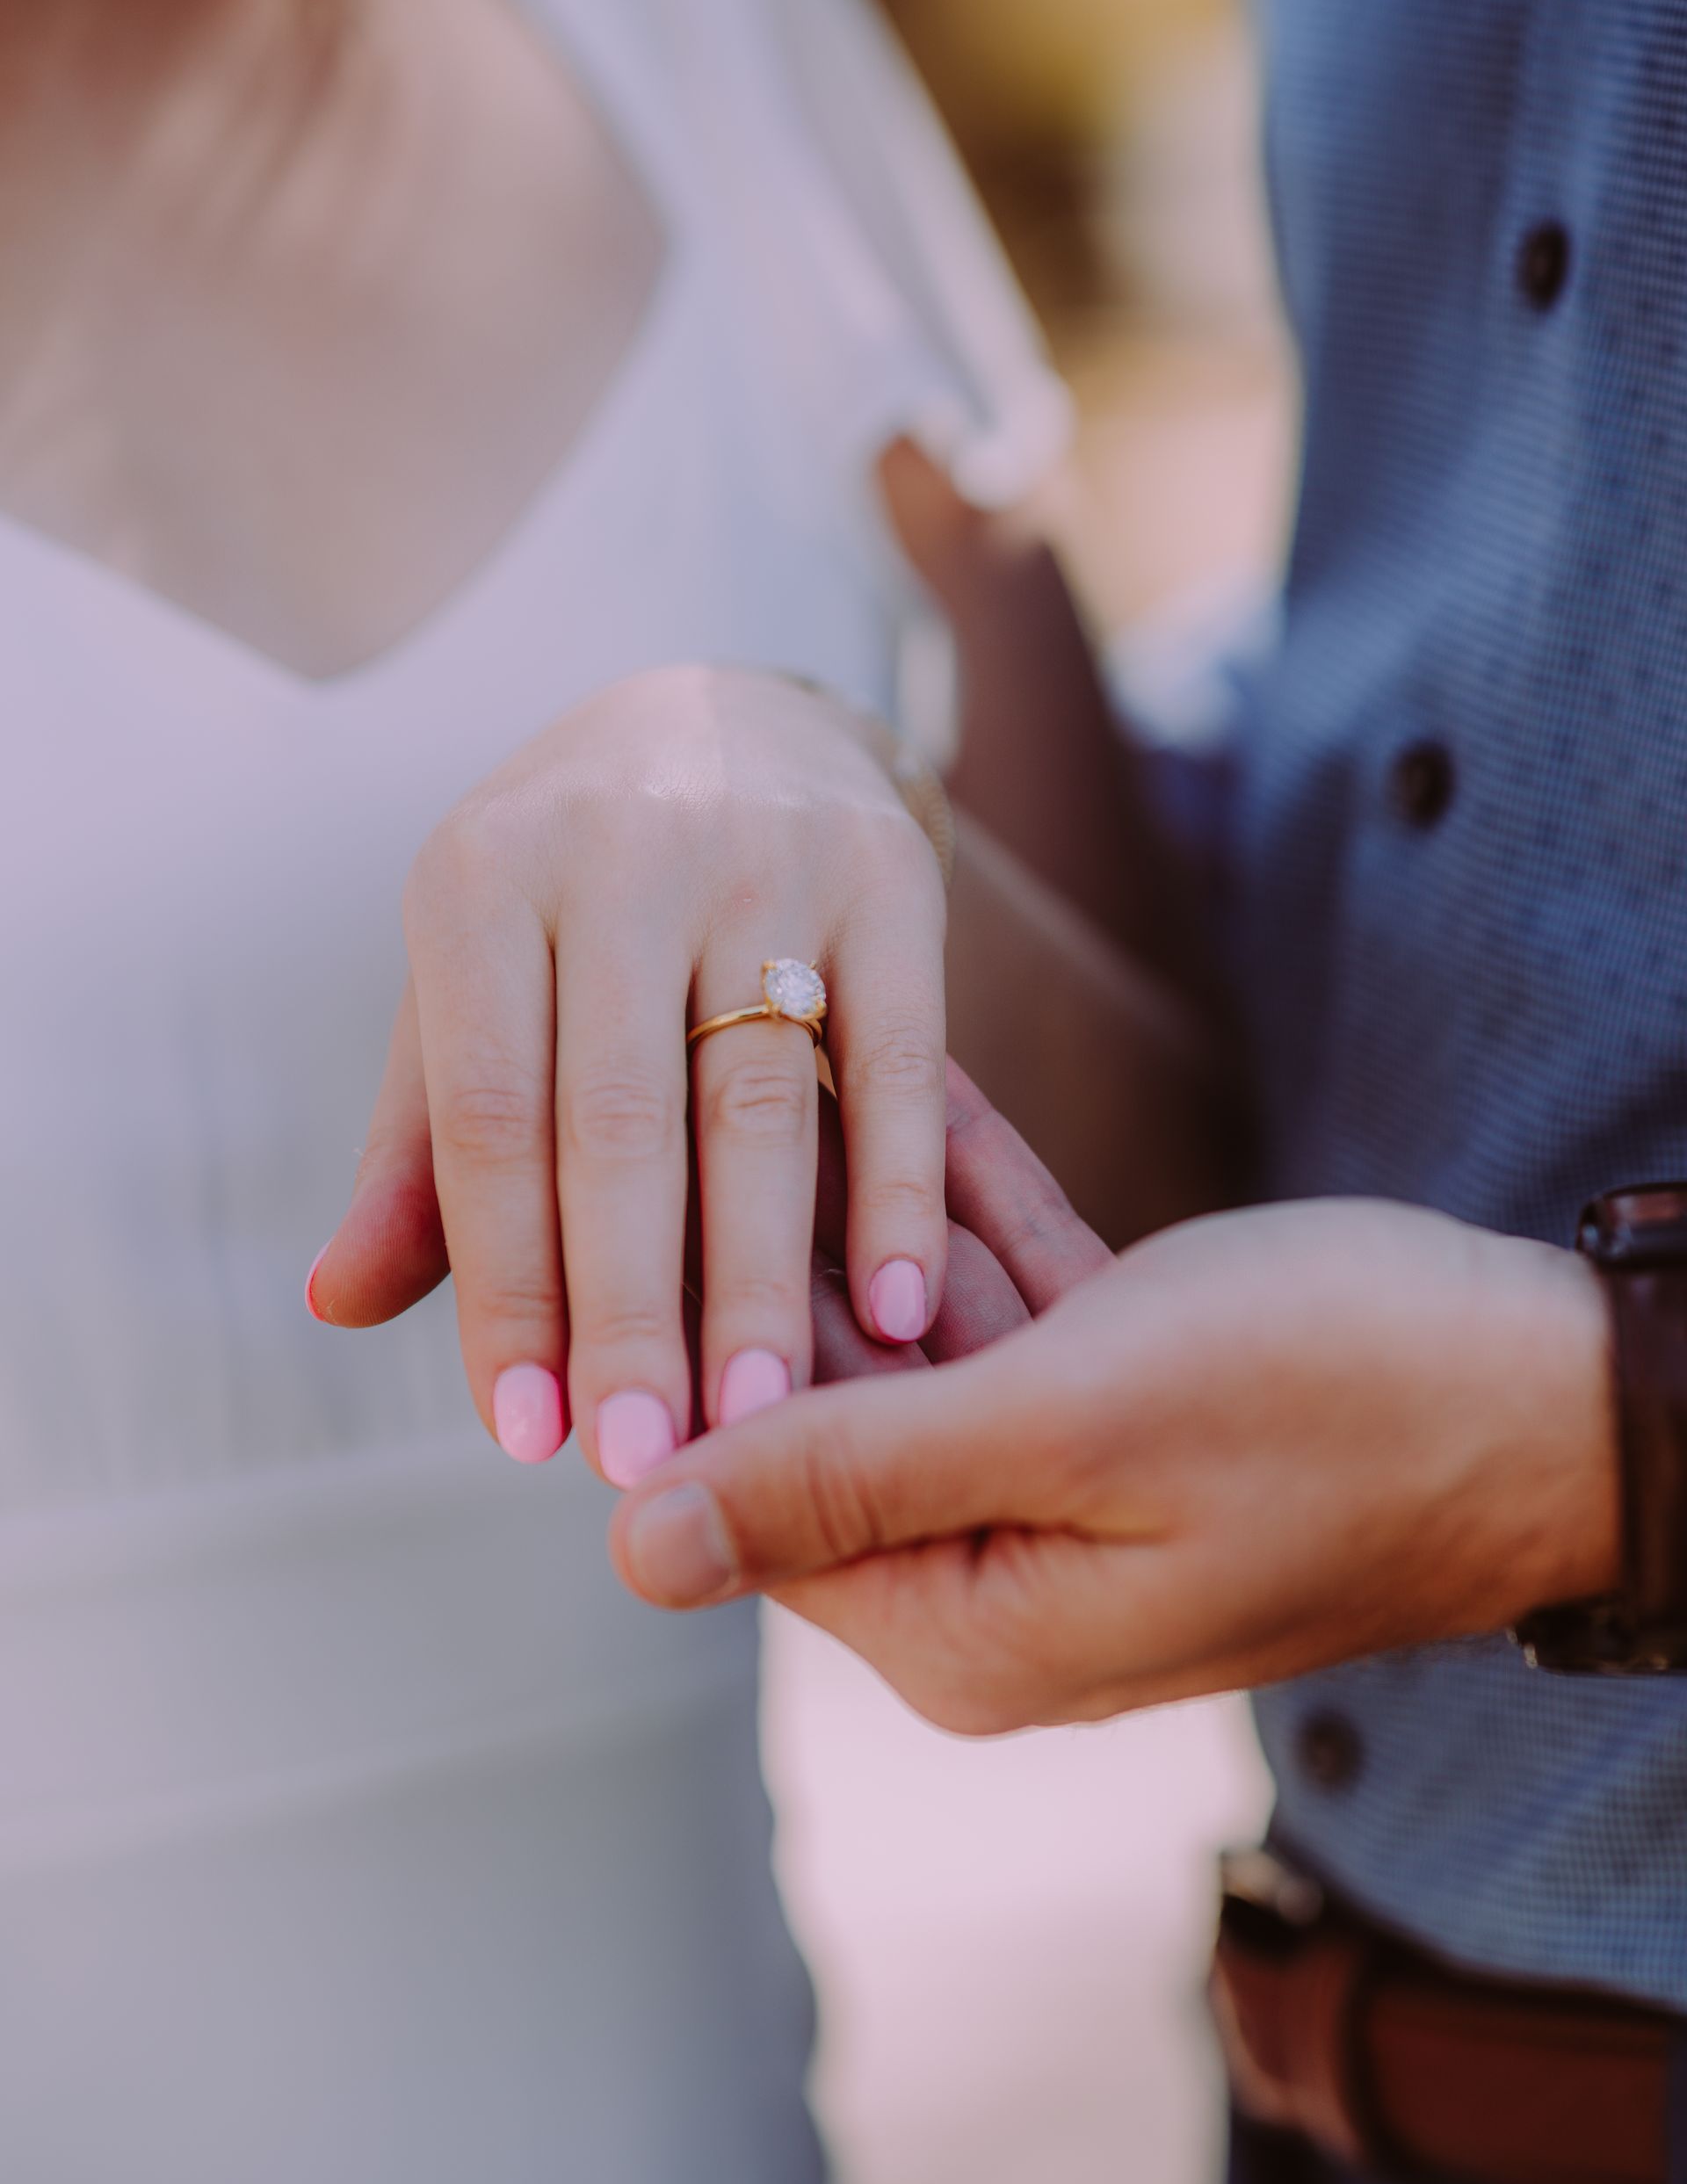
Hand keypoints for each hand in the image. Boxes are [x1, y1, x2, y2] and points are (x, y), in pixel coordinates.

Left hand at [307, 666, 948, 1484]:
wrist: (732, 719)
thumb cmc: (570, 902)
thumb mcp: (472, 986)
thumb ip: (422, 1148)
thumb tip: (337, 1304)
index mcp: (482, 880)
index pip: (490, 1118)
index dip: (508, 1285)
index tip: (527, 1436)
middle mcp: (619, 854)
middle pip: (624, 1122)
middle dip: (631, 1309)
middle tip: (643, 1463)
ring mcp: (766, 858)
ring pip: (764, 1103)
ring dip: (761, 1277)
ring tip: (757, 1422)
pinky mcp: (892, 876)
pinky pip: (906, 1056)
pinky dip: (903, 1189)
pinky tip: (902, 1312)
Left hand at [610, 1167, 1619, 1732]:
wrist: (1564, 1396)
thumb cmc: (1343, 1403)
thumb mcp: (1071, 1425)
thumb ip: (847, 1476)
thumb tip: (631, 1542)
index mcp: (961, 1623)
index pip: (754, 1486)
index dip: (693, 1331)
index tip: (639, 1172)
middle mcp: (995, 1579)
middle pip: (828, 1401)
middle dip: (782, 1239)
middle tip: (702, 1078)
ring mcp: (1063, 1497)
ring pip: (918, 1333)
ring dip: (875, 1195)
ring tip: (791, 1043)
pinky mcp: (1125, 1419)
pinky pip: (1010, 1305)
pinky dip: (974, 1205)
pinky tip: (916, 1076)